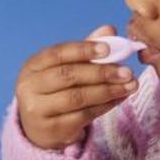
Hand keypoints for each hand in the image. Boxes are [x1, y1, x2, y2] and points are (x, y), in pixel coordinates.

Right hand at [15, 25, 138, 150]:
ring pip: (77, 98)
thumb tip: (109, 30)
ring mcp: (37, 110)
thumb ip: (85, 50)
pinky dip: (105, 106)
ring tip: (130, 85)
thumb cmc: (54, 90)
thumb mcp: (64, 68)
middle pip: (68, 76)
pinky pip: (83, 115)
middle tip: (127, 71)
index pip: (56, 54)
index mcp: (32, 67)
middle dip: (101, 72)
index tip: (108, 49)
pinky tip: (119, 98)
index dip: (83, 49)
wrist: (38, 127)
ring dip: (108, 90)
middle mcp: (29, 88)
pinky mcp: (52, 129)